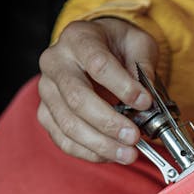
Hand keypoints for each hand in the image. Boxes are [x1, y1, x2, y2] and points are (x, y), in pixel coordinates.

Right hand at [37, 17, 158, 163]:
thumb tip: (148, 99)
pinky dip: (89, 152)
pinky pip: (63, 140)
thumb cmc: (115, 46)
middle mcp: (55, 63)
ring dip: (101, 144)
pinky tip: (111, 154)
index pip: (98, 64)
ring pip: (69, 124)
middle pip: (78, 99)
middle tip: (134, 137)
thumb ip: (144, 66)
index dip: (123, 87)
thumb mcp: (137, 44)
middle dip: (109, 123)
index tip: (145, 102)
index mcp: (78, 38)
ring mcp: (47, 91)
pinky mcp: (46, 114)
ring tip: (128, 153)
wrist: (92, 50)